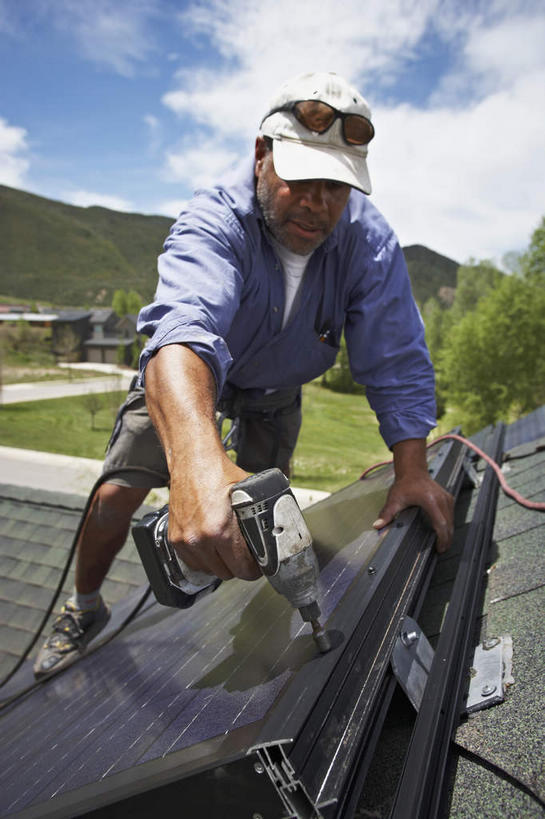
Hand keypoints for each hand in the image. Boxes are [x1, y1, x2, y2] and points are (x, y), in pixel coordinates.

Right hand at [167, 456, 261, 580]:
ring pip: (209, 570)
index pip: (242, 569)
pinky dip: (203, 559)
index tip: (258, 565)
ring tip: (228, 550)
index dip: (254, 569)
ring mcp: (185, 540)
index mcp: (220, 530)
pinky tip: (212, 547)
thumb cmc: (220, 474)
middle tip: (245, 556)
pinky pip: (193, 563)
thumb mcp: (250, 495)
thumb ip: (260, 518)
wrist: (193, 461)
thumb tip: (276, 534)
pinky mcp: (174, 539)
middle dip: (238, 566)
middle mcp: (199, 539)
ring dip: (220, 564)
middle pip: (226, 573)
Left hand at [373, 473, 453, 551]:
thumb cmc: (404, 485)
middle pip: (449, 524)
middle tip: (441, 550)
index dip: (442, 538)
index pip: (441, 523)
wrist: (413, 471)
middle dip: (446, 539)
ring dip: (449, 533)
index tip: (439, 548)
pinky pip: (451, 515)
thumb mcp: (394, 500)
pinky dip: (449, 525)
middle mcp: (441, 499)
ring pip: (452, 520)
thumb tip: (377, 525)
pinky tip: (443, 532)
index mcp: (430, 501)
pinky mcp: (448, 498)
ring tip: (442, 544)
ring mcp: (446, 498)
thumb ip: (387, 514)